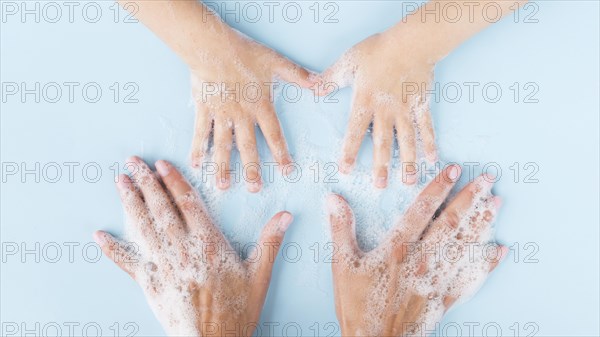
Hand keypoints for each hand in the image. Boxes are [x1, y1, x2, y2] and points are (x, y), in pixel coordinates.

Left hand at [94, 156, 292, 335]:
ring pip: (142, 227)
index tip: (162, 163)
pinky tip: (99, 236)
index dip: (174, 180)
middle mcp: (182, 250)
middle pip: (160, 209)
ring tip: (120, 182)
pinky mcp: (149, 284)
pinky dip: (112, 248)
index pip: (187, 203)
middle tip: (133, 161)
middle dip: (146, 182)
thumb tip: (286, 216)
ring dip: (129, 203)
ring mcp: (162, 266)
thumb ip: (270, 242)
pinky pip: (127, 262)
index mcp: (209, 244)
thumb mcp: (259, 275)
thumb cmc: (237, 311)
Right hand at [116, 0, 315, 191]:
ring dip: (224, 167)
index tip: (286, 171)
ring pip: (223, 146)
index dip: (281, 154)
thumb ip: (299, 76)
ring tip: (224, 186)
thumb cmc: (245, 52)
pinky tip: (196, 165)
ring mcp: (221, 115)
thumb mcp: (276, 62)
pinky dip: (198, 149)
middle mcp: (241, 115)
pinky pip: (201, 133)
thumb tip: (321, 84)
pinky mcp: (204, 110)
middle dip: (251, 170)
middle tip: (254, 189)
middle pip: (248, 147)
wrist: (212, 46)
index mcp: (260, 106)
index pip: (274, 135)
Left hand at [319, 29, 436, 188]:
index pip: (355, 132)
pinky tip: (431, 160)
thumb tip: (311, 87)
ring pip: (406, 140)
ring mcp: (406, 109)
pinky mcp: (422, 105)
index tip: (346, 170)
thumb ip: (330, 78)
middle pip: (382, 143)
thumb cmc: (378, 49)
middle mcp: (386, 110)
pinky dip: (429, 144)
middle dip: (380, 166)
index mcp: (365, 101)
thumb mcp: (348, 61)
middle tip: (379, 186)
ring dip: (406, 162)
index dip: (349, 152)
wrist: (412, 41)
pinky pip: (426, 127)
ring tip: (407, 182)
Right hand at [327, 165, 506, 335]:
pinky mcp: (443, 299)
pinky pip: (470, 278)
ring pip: (466, 245)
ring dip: (483, 222)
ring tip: (497, 203)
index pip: (423, 210)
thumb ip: (340, 229)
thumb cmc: (356, 305)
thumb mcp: (342, 265)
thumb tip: (333, 198)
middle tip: (489, 178)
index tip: (455, 169)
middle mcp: (422, 260)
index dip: (439, 187)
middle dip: (472, 198)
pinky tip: (499, 250)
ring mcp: (437, 280)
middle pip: (452, 223)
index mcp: (398, 249)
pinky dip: (486, 264)